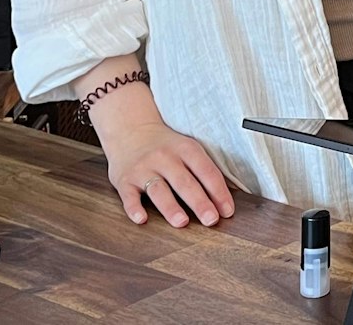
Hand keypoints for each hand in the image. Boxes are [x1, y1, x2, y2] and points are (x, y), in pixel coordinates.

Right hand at [100, 119, 234, 227]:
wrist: (130, 130)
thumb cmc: (165, 146)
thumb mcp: (187, 149)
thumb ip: (203, 170)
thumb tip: (224, 200)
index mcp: (186, 149)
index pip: (206, 172)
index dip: (219, 192)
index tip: (227, 212)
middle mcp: (165, 158)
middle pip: (185, 182)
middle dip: (199, 202)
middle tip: (211, 220)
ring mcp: (143, 169)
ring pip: (159, 189)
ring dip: (170, 207)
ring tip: (182, 222)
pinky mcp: (125, 180)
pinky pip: (129, 196)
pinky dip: (134, 208)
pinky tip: (142, 219)